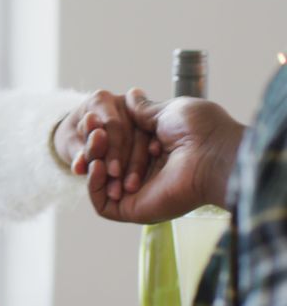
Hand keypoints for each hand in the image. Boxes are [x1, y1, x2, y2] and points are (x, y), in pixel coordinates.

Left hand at [54, 90, 149, 200]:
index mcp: (101, 100)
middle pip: (129, 132)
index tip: (112, 173)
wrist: (81, 134)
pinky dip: (147, 161)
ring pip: (142, 139)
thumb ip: (77, 155)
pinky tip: (144, 179)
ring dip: (136, 166)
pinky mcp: (147, 125)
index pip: (111, 124)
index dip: (112, 150)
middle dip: (124, 160)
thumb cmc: (73, 138)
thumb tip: (78, 168)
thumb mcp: (71, 146)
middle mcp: (121, 102)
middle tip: (122, 185)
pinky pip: (152, 143)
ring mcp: (137, 112)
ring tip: (130, 188)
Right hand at [88, 89, 244, 223]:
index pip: (118, 144)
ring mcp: (138, 194)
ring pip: (101, 180)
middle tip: (93, 128)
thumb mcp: (168, 111)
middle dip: (96, 144)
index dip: (105, 132)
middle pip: (106, 161)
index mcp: (157, 152)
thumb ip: (144, 110)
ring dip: (92, 159)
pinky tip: (98, 165)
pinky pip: (101, 203)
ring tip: (96, 141)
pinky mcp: (132, 210)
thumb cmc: (201, 131)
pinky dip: (93, 184)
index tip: (96, 118)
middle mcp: (147, 174)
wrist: (213, 155)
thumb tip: (130, 95)